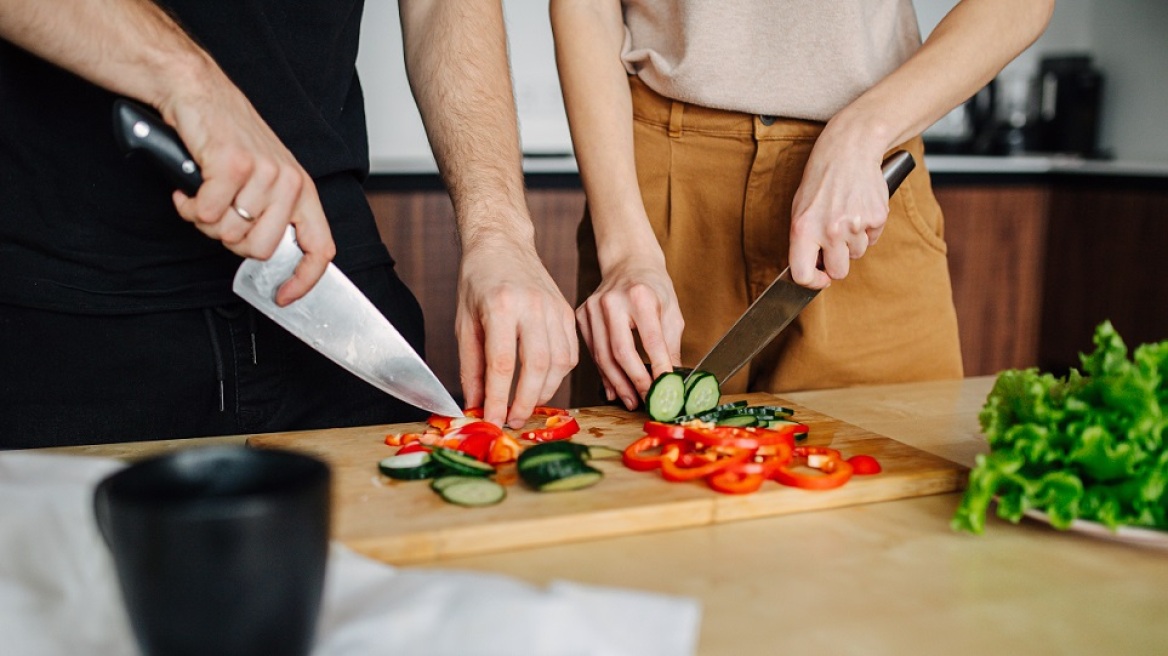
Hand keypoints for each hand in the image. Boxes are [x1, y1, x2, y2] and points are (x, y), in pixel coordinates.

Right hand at [160, 84, 334, 305]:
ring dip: (206, 220)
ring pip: (229, 233)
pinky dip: (188, 206)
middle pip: (261, 250)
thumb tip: (270, 259)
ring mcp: (263, 173)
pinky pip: (206, 213)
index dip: (304, 280)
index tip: (283, 297)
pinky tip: (189, 188)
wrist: (200, 93)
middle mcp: (289, 182)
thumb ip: (274, 215)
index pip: (320, 248)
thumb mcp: (267, 179)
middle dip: (231, 242)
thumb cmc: (229, 139)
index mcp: (303, 190)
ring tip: (204, 193)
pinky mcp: (232, 165)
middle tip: (218, 215)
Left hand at [456, 232, 577, 428]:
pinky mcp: (567, 312)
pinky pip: (570, 353)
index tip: (492, 419)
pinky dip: (558, 375)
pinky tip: (543, 384)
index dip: (498, 398)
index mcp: (501, 305)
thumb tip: (476, 404)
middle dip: (526, 402)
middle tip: (513, 421)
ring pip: (559, 362)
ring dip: (544, 392)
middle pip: (537, 365)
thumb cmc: (477, 281)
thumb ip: (471, 365)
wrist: (503, 244)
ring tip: (527, 406)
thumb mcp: (464, 322)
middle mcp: (532, 306)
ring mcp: (554, 308)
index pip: (502, 363)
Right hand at [577, 256, 682, 409]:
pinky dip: (604, 373)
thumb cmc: (653, 287)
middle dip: (635, 382)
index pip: (650, 340)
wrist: (628, 263)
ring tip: (631, 400)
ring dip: (618, 383)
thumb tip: (673, 380)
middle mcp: (612, 301)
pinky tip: (614, 388)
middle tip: (646, 401)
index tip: (667, 390)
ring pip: (603, 356)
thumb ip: (671, 345)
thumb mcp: (671, 311)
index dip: (659, 368)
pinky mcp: (581, 316)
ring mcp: (592, 308)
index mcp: (640, 296)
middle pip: (621, 352)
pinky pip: (592, 352)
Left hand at [788, 138, 889, 289]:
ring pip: (857, 255)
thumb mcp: (800, 209)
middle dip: (838, 264)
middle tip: (835, 246)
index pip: (803, 274)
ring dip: (853, 242)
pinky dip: (868, 229)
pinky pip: (873, 239)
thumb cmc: (820, 180)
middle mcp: (829, 230)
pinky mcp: (877, 217)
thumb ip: (804, 240)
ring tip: (846, 216)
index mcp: (803, 229)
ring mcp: (855, 225)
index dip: (812, 282)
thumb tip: (813, 267)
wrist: (848, 150)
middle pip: (839, 272)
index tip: (819, 279)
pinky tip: (859, 209)